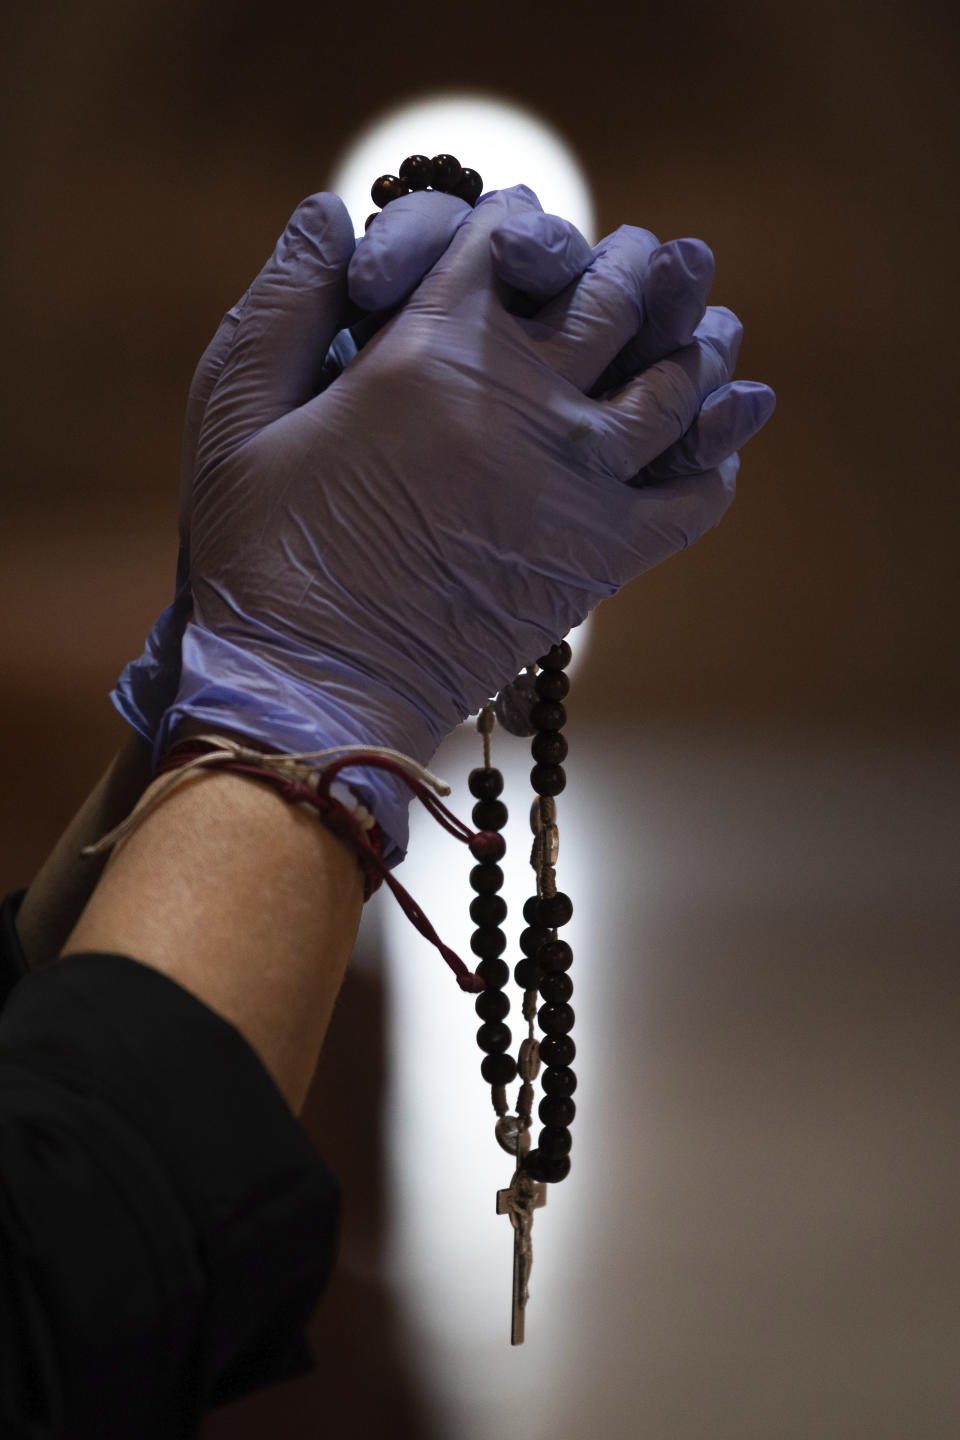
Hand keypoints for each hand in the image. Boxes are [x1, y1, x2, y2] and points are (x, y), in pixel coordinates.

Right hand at [155, 185, 774, 861]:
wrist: (314, 689)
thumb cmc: (261, 557)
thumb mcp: (233, 417)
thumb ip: (284, 302)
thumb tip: (330, 210)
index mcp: (432, 349)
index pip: (510, 235)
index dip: (519, 222)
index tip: (516, 237)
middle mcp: (524, 400)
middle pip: (616, 290)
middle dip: (624, 264)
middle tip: (625, 265)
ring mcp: (578, 481)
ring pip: (677, 378)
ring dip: (687, 343)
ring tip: (685, 333)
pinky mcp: (603, 559)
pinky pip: (697, 493)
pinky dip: (714, 455)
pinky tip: (706, 440)